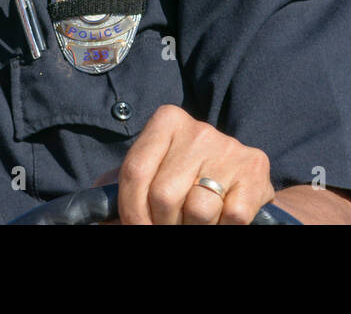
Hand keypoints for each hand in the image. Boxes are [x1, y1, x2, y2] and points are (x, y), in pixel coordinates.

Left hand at [115, 104, 274, 224]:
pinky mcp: (255, 169)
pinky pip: (231, 216)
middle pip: (163, 195)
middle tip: (171, 224)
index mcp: (166, 121)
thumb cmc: (186, 179)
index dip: (130, 212)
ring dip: (193, 227)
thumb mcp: (152, 173)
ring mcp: (229, 148)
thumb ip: (123, 187)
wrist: (243, 180)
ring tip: (196, 220)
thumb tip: (95, 216)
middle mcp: (199, 129)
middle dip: (163, 223)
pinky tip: (222, 217)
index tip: (135, 228)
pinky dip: (223, 227)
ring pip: (198, 210)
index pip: (134, 172)